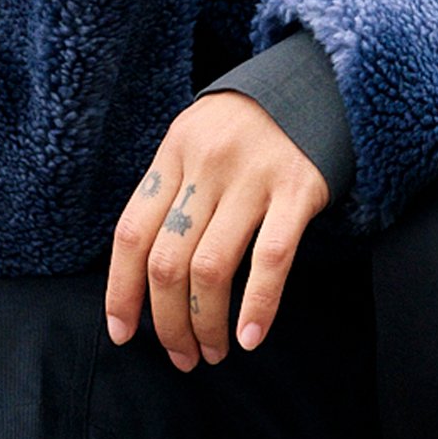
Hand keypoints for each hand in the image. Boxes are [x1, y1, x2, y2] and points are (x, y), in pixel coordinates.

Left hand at [106, 95, 329, 368]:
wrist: (317, 81)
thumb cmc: (247, 128)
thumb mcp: (196, 143)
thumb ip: (171, 195)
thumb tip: (143, 278)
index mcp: (173, 153)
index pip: (131, 234)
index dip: (120, 291)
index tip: (123, 334)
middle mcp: (206, 164)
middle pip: (167, 260)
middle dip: (167, 322)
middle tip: (180, 357)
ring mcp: (253, 177)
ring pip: (211, 268)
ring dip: (206, 324)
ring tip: (213, 352)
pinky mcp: (299, 190)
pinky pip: (271, 259)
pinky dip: (258, 306)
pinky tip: (251, 338)